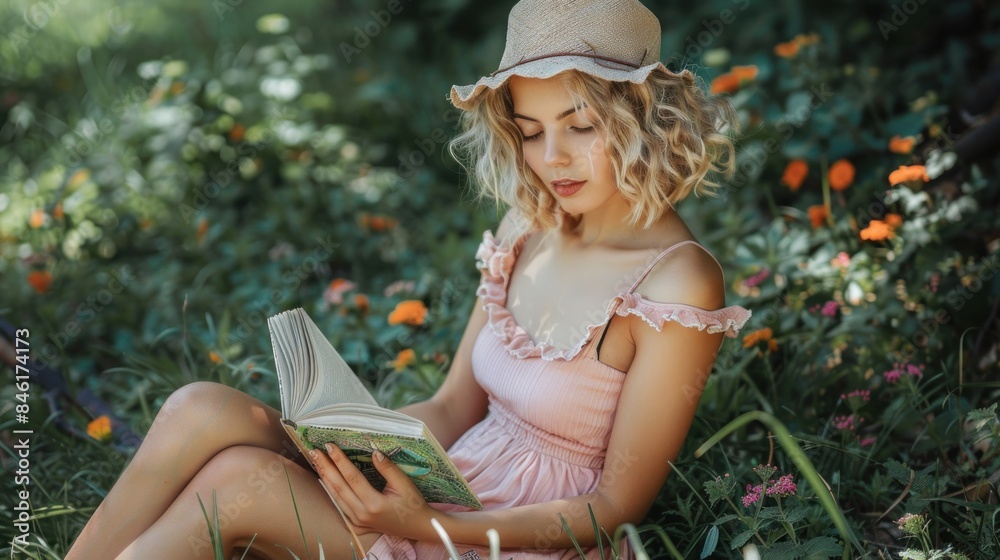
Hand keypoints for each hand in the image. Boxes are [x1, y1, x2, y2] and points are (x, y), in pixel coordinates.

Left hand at [308, 443, 434, 538]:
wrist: (417, 527)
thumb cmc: (413, 504)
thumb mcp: (404, 484)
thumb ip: (388, 468)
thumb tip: (374, 453)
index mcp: (374, 504)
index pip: (352, 478)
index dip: (340, 461)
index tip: (330, 446)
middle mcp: (362, 515)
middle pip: (339, 488)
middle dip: (326, 468)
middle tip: (315, 452)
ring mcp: (358, 523)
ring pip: (336, 498)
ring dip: (326, 479)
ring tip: (317, 463)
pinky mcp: (357, 527)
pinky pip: (341, 508)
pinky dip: (332, 494)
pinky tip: (326, 481)